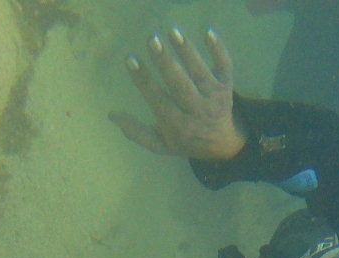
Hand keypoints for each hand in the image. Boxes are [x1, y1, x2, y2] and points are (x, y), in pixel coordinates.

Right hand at [110, 28, 244, 161]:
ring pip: (200, 73)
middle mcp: (198, 111)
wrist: (222, 145)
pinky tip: (208, 32)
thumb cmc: (184, 139)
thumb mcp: (160, 144)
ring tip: (173, 32)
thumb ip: (137, 132)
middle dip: (166, 62)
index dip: (144, 80)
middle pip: (180, 85)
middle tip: (152, 40)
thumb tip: (112, 114)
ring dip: (187, 51)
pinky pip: (225, 66)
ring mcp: (215, 98)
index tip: (131, 59)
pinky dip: (219, 50)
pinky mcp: (227, 86)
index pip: (159, 100)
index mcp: (178, 126)